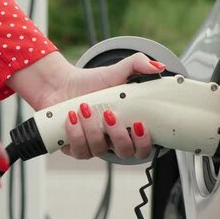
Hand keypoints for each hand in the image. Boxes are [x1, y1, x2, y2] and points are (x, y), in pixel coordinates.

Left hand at [8, 52, 164, 159]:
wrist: (61, 84)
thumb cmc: (90, 83)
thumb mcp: (116, 72)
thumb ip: (138, 65)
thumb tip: (158, 66)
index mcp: (127, 127)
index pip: (143, 147)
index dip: (144, 143)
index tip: (139, 125)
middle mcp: (112, 140)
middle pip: (125, 153)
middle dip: (118, 135)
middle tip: (109, 114)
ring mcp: (93, 145)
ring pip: (99, 150)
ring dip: (92, 130)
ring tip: (84, 108)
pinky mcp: (74, 147)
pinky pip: (78, 150)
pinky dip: (75, 133)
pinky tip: (71, 117)